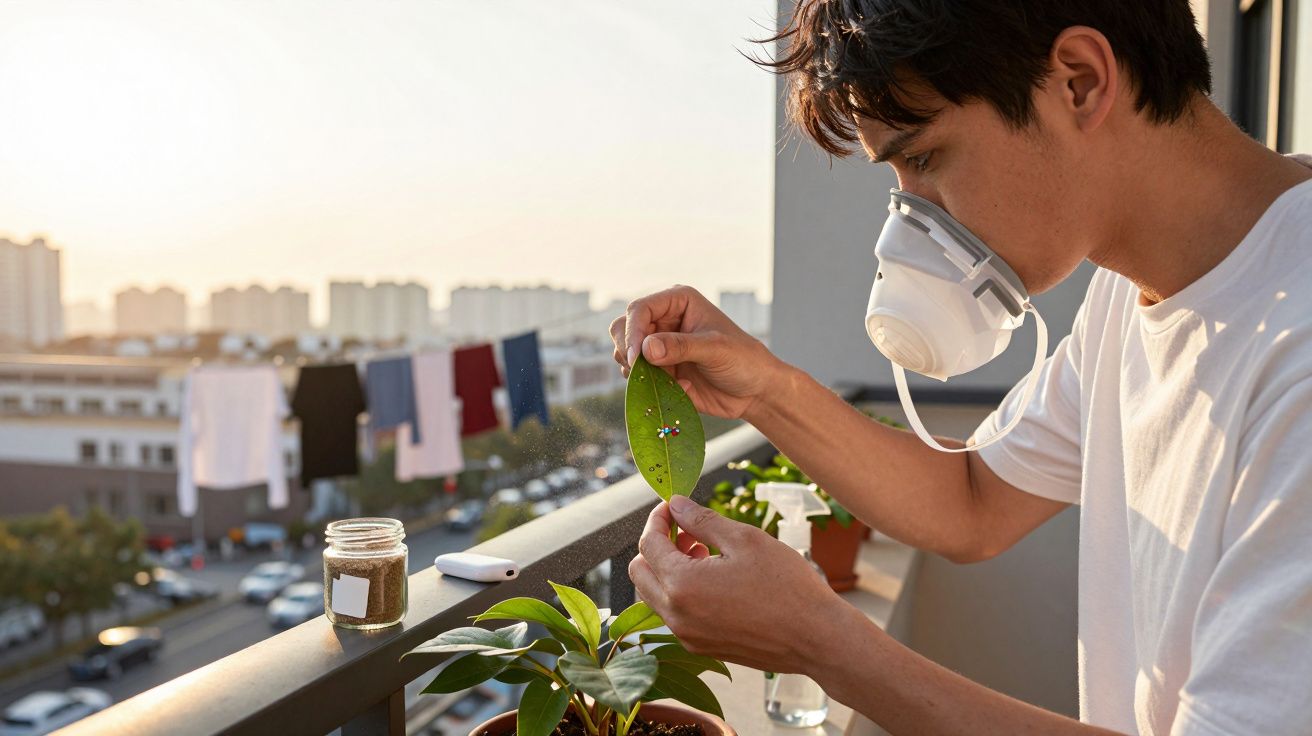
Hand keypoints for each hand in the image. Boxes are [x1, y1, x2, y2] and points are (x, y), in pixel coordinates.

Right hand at [610, 285, 787, 419]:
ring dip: (637, 371)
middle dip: (627, 350)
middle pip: (623, 328)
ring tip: (665, 381)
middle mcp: (664, 321)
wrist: (754, 391)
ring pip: (624, 353)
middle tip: (640, 371)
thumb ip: (681, 346)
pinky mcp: (659, 370)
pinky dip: (648, 386)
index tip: (636, 358)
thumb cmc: (743, 360)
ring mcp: (659, 346)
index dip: (632, 332)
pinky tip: (681, 388)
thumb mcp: (715, 349)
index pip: (639, 309)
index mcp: (678, 302)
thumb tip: (646, 349)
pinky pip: (637, 377)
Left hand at [627, 495, 850, 675]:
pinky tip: (715, 579)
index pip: (648, 545)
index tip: (674, 507)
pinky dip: (682, 591)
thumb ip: (702, 520)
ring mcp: (687, 636)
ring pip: (655, 594)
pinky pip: (675, 614)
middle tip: (689, 532)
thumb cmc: (786, 585)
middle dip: (657, 545)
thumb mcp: (745, 539)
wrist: (817, 638)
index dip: (658, 519)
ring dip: (668, 569)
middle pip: (640, 572)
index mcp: (682, 585)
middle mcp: (676, 616)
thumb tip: (676, 505)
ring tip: (706, 553)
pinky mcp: (701, 647)